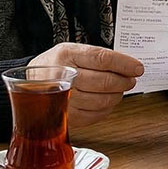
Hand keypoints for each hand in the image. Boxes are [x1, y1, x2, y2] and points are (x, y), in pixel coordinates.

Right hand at [27, 43, 143, 128]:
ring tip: (119, 89)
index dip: (124, 64)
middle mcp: (63, 77)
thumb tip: (127, 65)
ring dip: (117, 95)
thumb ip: (96, 57)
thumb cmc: (54, 67)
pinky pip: (96, 114)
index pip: (102, 59)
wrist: (29, 85)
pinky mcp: (67, 117)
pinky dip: (107, 108)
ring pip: (103, 99)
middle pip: (105, 81)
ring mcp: (64, 100)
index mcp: (66, 55)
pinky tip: (107, 100)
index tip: (137, 67)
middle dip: (124, 81)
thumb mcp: (71, 51)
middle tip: (131, 79)